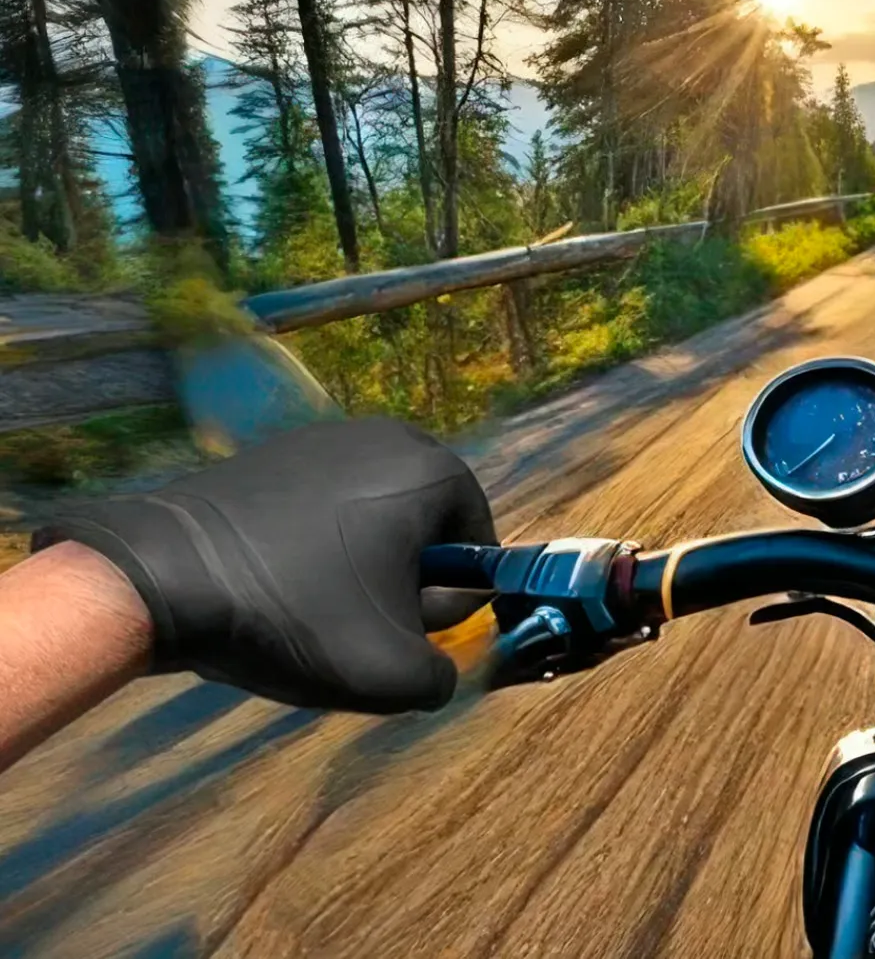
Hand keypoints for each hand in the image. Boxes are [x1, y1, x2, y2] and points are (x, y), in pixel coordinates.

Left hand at [33, 418, 496, 711]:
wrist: (158, 578)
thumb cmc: (292, 615)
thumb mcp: (389, 675)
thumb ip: (442, 677)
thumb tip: (436, 667)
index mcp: (432, 470)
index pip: (477, 546)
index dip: (445, 600)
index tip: (397, 627)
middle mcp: (389, 436)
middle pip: (427, 529)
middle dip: (403, 579)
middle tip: (355, 621)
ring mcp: (328, 436)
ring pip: (376, 520)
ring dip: (359, 565)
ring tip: (309, 604)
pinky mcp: (277, 448)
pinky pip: (327, 506)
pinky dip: (315, 544)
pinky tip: (276, 578)